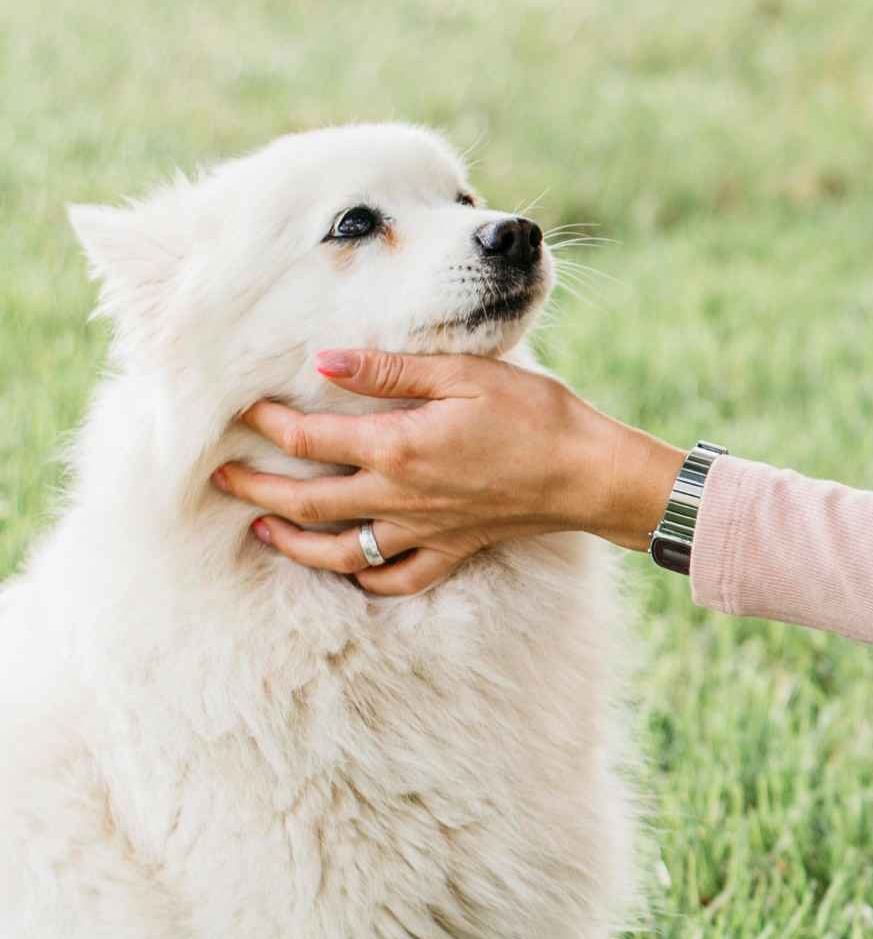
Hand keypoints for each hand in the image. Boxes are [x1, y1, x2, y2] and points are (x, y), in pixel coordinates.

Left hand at [213, 349, 686, 594]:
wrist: (587, 473)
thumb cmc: (534, 414)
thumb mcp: (463, 373)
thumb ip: (391, 370)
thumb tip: (326, 360)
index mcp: (398, 447)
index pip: (310, 438)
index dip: (268, 423)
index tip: (241, 408)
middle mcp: (400, 497)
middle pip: (308, 501)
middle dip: (256, 489)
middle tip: (219, 479)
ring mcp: (423, 532)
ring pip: (339, 550)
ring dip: (293, 542)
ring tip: (263, 528)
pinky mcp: (451, 550)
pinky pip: (395, 579)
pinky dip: (363, 578)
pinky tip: (348, 568)